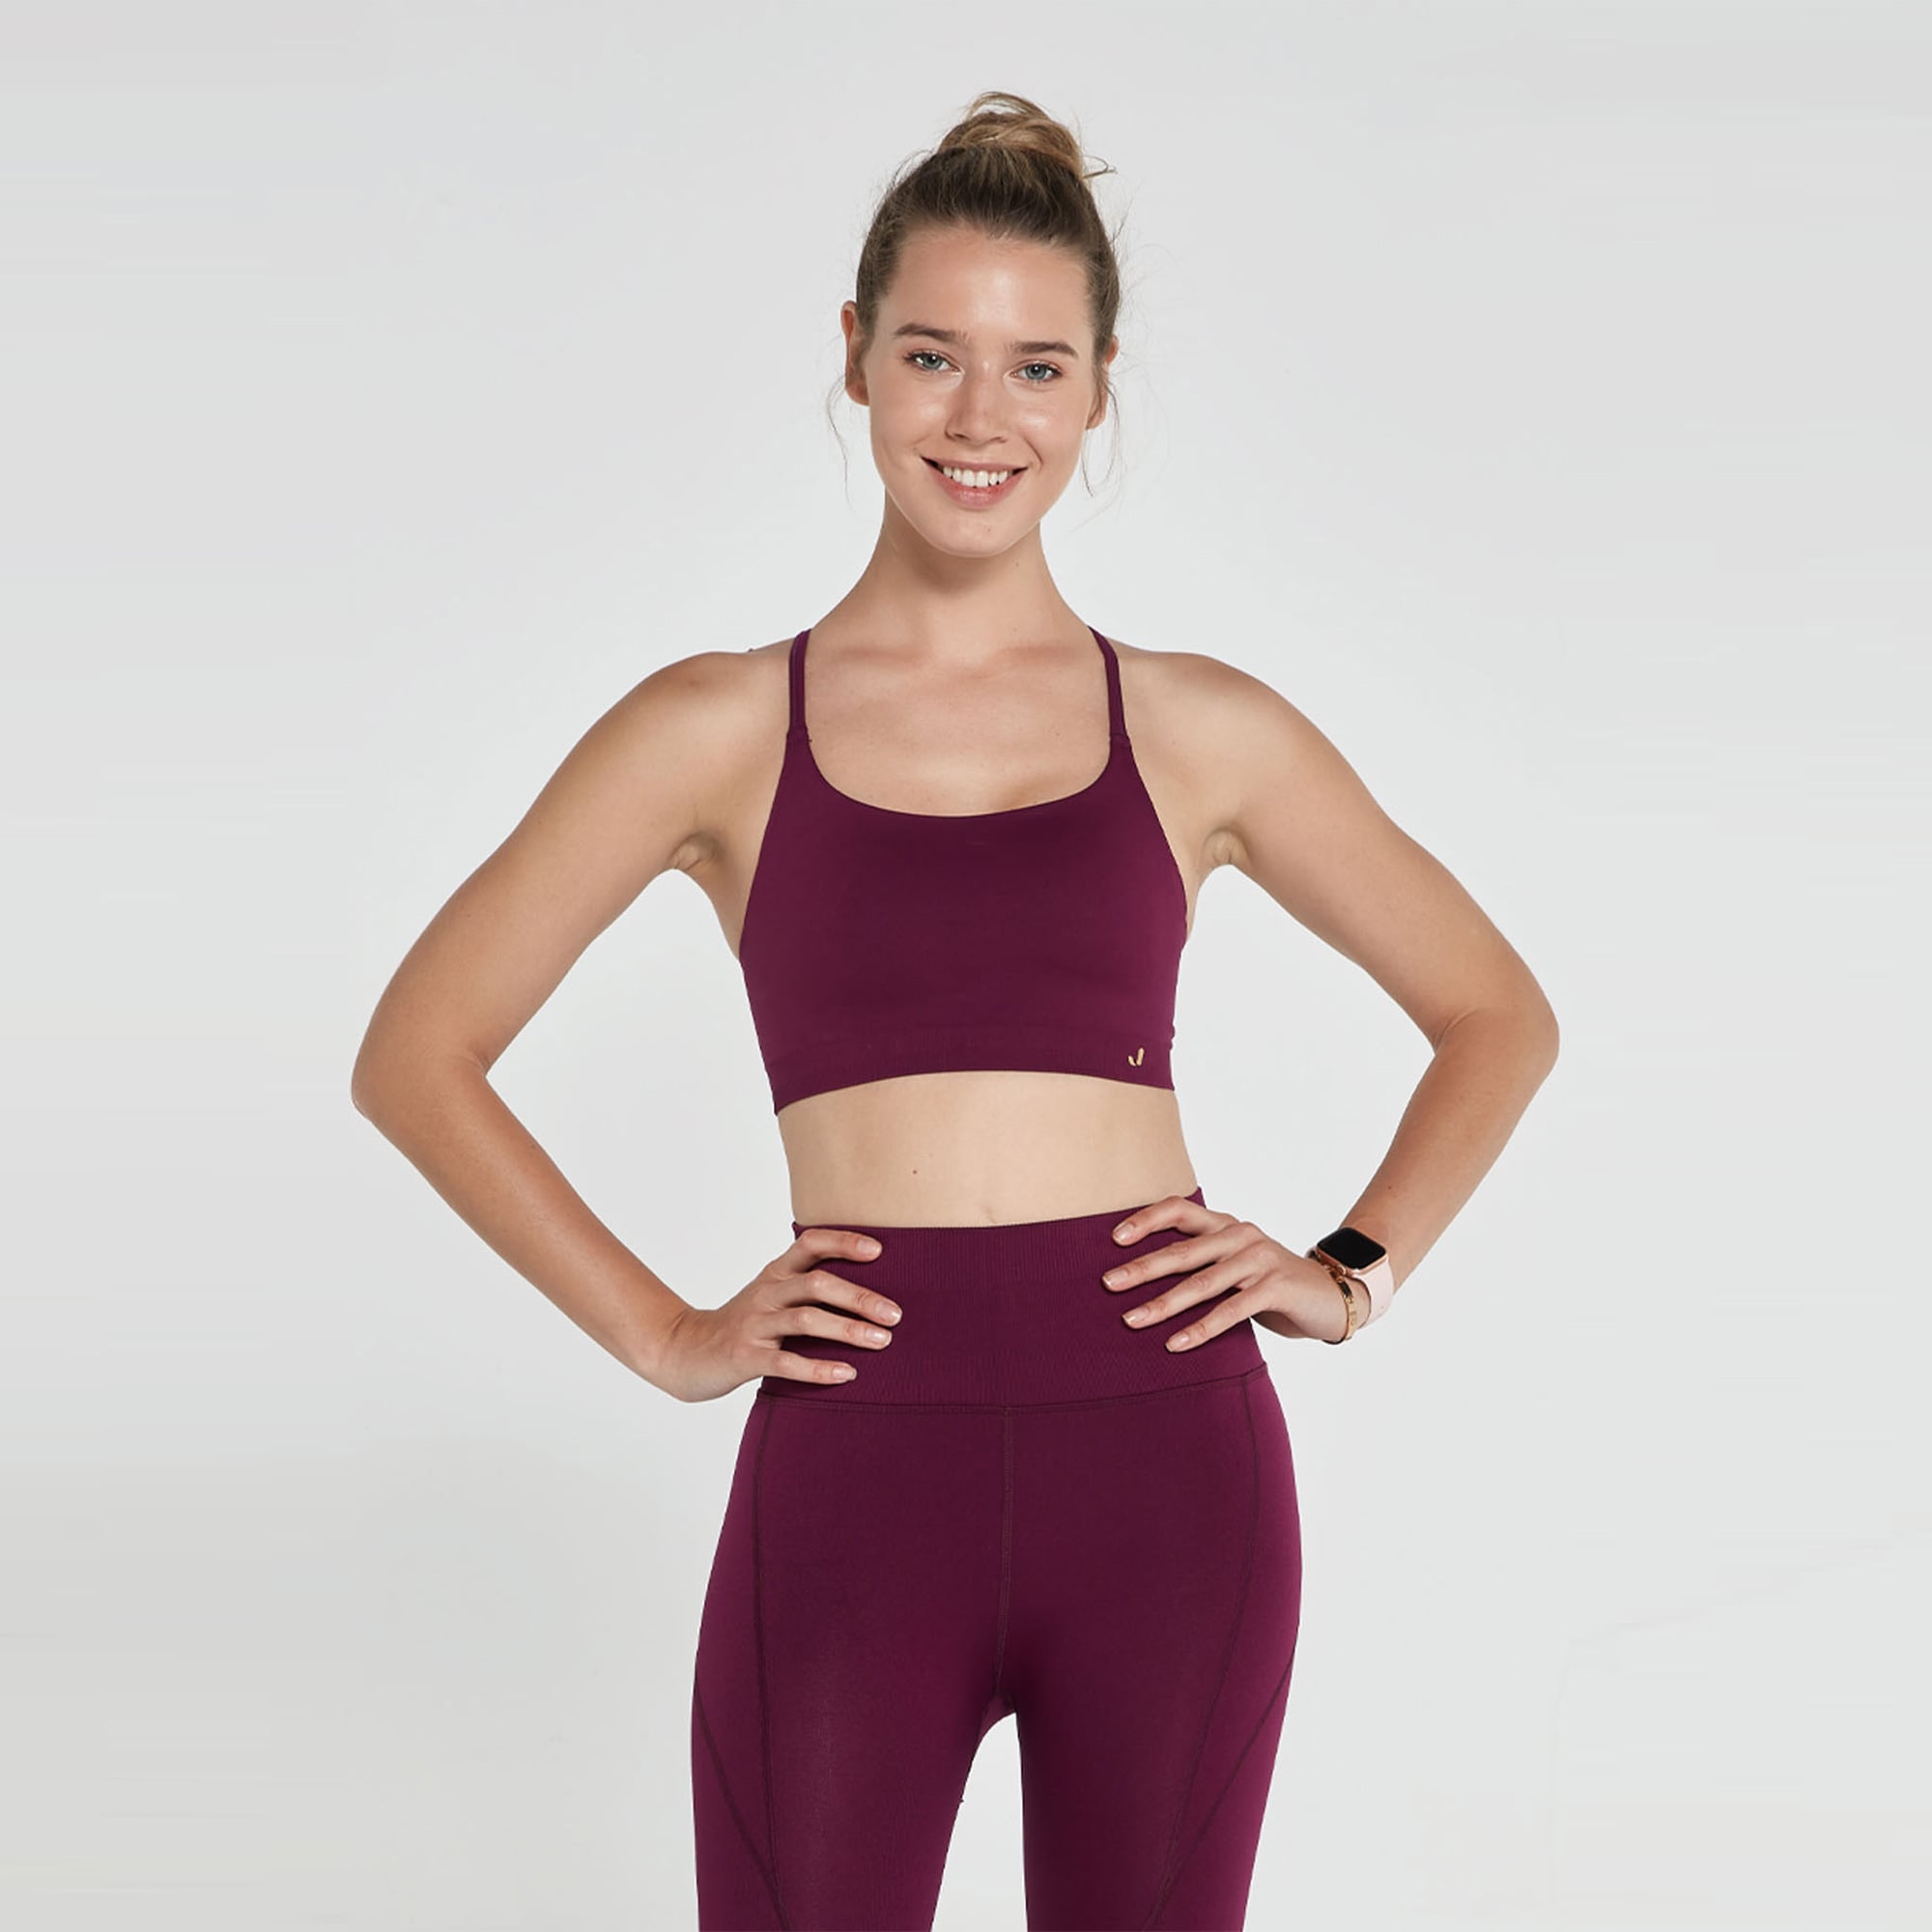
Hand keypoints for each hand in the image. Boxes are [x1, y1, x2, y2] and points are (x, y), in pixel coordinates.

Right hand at [646, 1227, 902, 1403]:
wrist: (683, 1352)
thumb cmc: (742, 1325)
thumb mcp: (769, 1297)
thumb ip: (805, 1289)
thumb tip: (869, 1291)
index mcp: (774, 1274)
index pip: (810, 1244)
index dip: (844, 1242)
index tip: (879, 1251)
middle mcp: (766, 1293)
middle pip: (817, 1284)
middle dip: (860, 1297)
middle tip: (896, 1314)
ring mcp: (754, 1325)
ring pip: (806, 1319)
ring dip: (848, 1329)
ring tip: (882, 1341)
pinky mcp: (745, 1357)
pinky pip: (786, 1362)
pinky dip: (819, 1368)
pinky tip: (847, 1373)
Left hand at [1100, 1195, 1351, 1346]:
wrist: (1331, 1297)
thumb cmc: (1270, 1285)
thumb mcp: (1235, 1267)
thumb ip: (1202, 1265)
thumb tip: (1139, 1280)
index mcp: (1226, 1225)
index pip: (1179, 1210)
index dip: (1145, 1220)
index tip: (1113, 1239)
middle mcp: (1241, 1235)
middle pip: (1183, 1250)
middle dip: (1142, 1268)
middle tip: (1108, 1284)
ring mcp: (1260, 1259)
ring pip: (1202, 1282)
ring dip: (1163, 1304)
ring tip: (1131, 1321)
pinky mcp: (1275, 1286)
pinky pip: (1230, 1309)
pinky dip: (1200, 1328)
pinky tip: (1175, 1344)